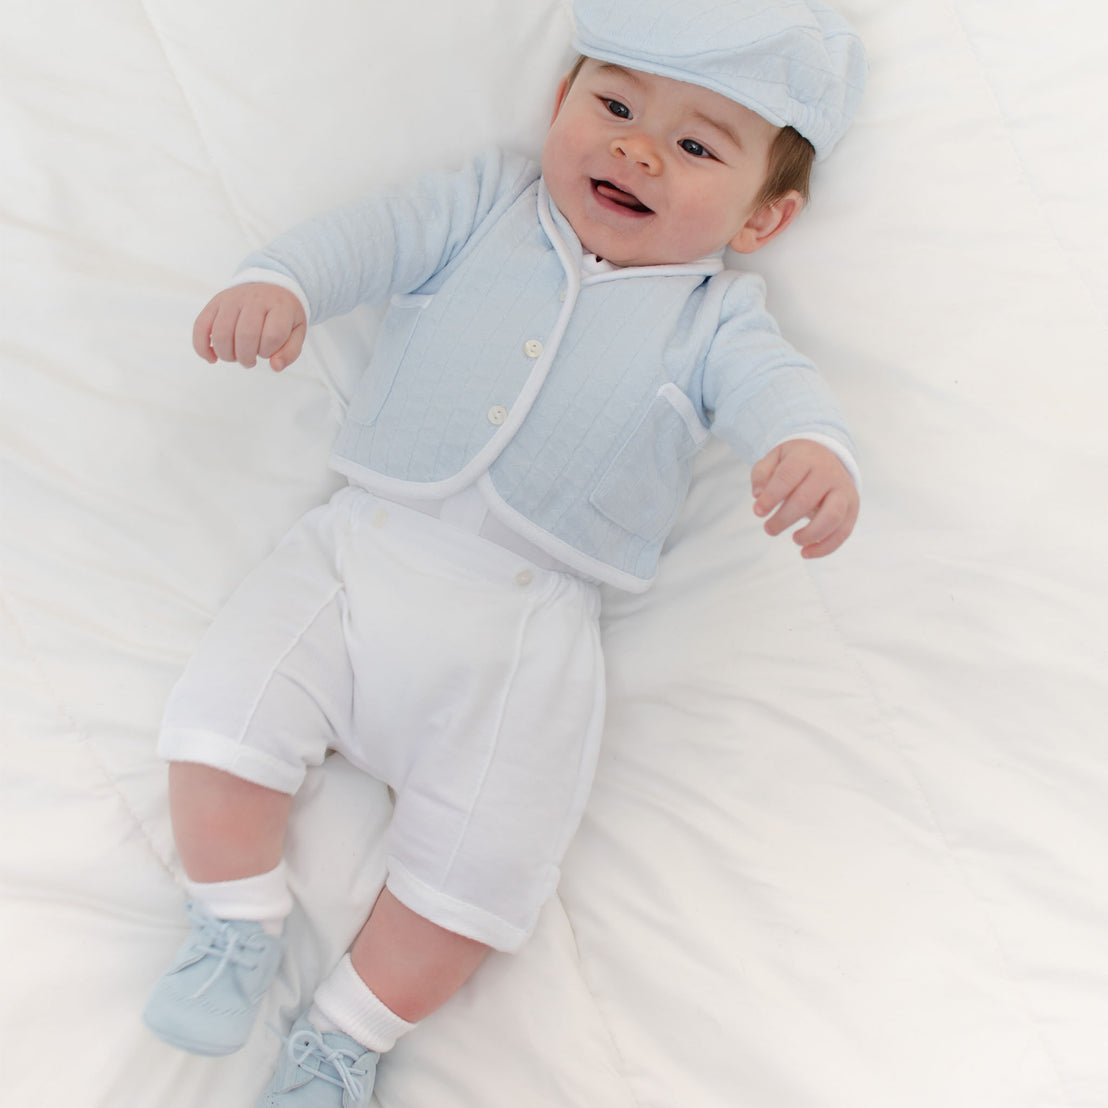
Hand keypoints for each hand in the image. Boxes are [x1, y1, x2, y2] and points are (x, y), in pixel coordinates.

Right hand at [193, 283, 306, 370]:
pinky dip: (202, 346)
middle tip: (250, 360)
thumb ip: (290, 352)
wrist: (270, 284)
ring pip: (222, 333)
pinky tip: (212, 358)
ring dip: (227, 354)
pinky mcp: (215, 302)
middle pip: (245, 336)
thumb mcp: (297, 331)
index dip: (269, 351)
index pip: (272, 335)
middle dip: (247, 357)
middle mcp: (254, 300)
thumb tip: (275, 367)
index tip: (269, 352)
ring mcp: (232, 299)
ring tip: (235, 357)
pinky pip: (201, 326)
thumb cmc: (283, 313)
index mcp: (279, 306)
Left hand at [750, 439, 858, 557]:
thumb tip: (758, 495)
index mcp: (806, 457)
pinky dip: (825, 547)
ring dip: (809, 534)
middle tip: (769, 529)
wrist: (827, 456)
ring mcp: (843, 491)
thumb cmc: (794, 462)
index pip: (787, 477)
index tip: (757, 512)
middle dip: (783, 519)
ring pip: (831, 517)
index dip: (771, 497)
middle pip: (806, 499)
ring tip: (794, 540)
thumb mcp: (775, 458)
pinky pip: (843, 531)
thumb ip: (762, 473)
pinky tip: (805, 553)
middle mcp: (828, 473)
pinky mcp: (852, 508)